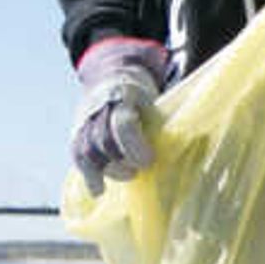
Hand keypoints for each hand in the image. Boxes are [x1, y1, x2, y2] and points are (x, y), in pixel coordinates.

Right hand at [70, 40, 166, 193]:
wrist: (113, 72)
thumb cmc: (142, 94)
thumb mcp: (155, 99)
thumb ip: (164, 121)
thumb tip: (186, 148)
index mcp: (124, 95)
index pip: (122, 123)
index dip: (134, 146)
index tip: (148, 161)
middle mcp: (100, 107)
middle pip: (102, 140)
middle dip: (121, 161)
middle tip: (138, 171)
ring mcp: (85, 119)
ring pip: (87, 149)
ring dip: (107, 169)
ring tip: (127, 176)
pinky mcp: (78, 132)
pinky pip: (78, 154)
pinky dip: (88, 174)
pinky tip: (98, 190)